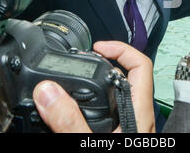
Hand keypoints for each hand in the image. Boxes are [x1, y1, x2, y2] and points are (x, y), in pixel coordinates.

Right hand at [32, 41, 154, 132]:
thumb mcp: (90, 143)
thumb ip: (70, 121)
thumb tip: (49, 92)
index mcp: (138, 112)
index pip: (140, 65)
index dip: (120, 48)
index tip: (97, 47)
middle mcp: (136, 116)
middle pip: (126, 75)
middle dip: (102, 64)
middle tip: (81, 61)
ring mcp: (128, 125)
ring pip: (116, 94)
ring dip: (95, 84)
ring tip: (75, 79)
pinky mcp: (117, 133)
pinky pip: (108, 109)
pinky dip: (92, 102)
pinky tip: (75, 107)